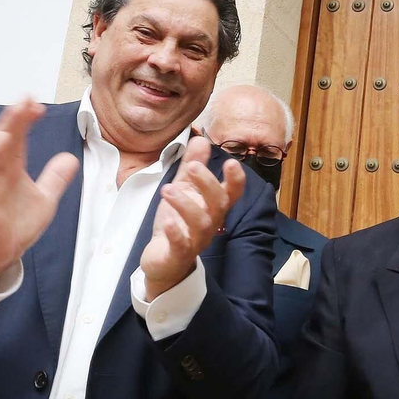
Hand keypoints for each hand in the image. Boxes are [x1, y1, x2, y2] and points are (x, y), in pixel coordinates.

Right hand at [0, 100, 79, 289]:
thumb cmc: (15, 225)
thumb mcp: (45, 199)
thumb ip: (55, 178)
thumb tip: (70, 158)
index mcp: (12, 170)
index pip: (19, 139)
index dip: (26, 120)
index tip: (37, 105)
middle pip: (6, 141)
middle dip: (14, 119)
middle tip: (25, 99)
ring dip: (3, 135)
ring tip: (13, 116)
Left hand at [140, 135, 246, 299]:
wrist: (164, 260)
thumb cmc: (178, 222)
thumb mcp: (183, 189)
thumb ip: (192, 165)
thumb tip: (201, 139)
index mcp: (213, 206)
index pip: (231, 193)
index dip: (235, 179)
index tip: (231, 162)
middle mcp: (210, 223)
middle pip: (218, 204)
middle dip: (208, 184)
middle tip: (192, 167)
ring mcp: (196, 240)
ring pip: (201, 223)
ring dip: (186, 203)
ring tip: (168, 190)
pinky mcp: (178, 254)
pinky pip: (181, 244)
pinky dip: (176, 232)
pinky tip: (168, 220)